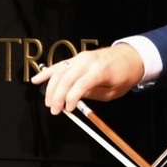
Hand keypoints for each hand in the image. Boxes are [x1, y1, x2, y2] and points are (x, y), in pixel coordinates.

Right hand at [30, 44, 145, 115]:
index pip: (80, 85)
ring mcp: (80, 57)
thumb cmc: (123, 76)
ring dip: (51, 88)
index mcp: (99, 70)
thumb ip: (92, 94)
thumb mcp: (112, 91)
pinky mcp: (76, 57)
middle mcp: (87, 62)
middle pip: (66, 78)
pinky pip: (59, 65)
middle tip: (55, 110)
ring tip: (49, 102)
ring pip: (59, 72)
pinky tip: (37, 80)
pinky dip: (47, 72)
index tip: (68, 110)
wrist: (130, 57)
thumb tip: (74, 100)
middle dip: (57, 96)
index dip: (71, 99)